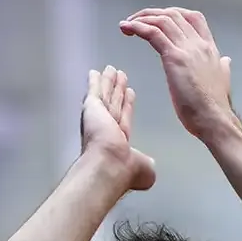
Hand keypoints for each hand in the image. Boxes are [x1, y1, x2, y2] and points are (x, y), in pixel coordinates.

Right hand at [80, 65, 155, 191]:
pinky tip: (95, 72)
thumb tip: (149, 166)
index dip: (127, 106)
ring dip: (109, 83)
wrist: (110, 166)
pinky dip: (94, 82)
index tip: (129, 94)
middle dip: (117, 91)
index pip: (124, 119)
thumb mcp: (144, 167)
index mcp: (118, 143)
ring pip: (106, 96)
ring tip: (112, 70)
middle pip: (114, 104)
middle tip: (120, 77)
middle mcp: (106, 130)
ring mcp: (98, 118)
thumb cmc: (126, 170)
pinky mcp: (92, 108)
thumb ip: (146, 163)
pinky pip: (94, 91)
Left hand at [120, 7, 232, 140]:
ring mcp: (187, 49)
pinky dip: (138, 27)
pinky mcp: (175, 58)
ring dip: (142, 18)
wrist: (214, 118)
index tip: (158, 19)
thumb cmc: (214, 107)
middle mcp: (198, 44)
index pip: (192, 17)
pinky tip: (128, 28)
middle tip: (136, 20)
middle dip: (152, 14)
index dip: (173, 13)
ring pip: (163, 20)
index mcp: (209, 48)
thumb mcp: (223, 80)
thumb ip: (222, 67)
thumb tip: (225, 60)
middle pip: (174, 14)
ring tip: (127, 24)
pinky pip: (154, 33)